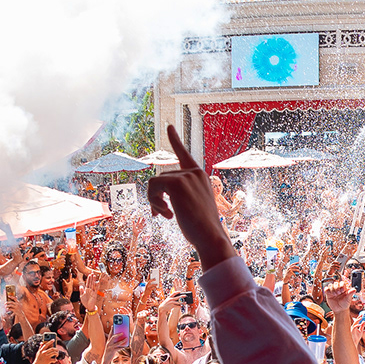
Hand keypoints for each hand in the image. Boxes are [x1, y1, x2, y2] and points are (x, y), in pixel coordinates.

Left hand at [145, 126, 236, 267]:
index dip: (175, 140)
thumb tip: (158, 193)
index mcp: (199, 176)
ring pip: (155, 181)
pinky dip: (154, 201)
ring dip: (154, 200)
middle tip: (163, 214)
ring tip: (165, 215)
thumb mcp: (192, 206)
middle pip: (162, 177)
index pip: (184, 154)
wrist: (211, 236)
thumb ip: (180, 194)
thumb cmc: (202, 228)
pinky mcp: (177, 183)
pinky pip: (153, 186)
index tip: (169, 126)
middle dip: (157, 196)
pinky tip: (166, 215)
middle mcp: (194, 173)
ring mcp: (186, 176)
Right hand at [323, 279, 351, 314]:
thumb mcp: (348, 299)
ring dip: (332, 289)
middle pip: (335, 283)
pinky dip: (327, 290)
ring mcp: (333, 291)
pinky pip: (326, 289)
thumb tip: (354, 289)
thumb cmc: (345, 304)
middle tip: (338, 293)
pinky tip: (330, 294)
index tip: (342, 291)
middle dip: (336, 287)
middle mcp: (338, 288)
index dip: (341, 286)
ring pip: (330, 285)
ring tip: (334, 295)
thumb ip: (350, 293)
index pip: (342, 283)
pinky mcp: (328, 294)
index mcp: (343, 288)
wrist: (339, 309)